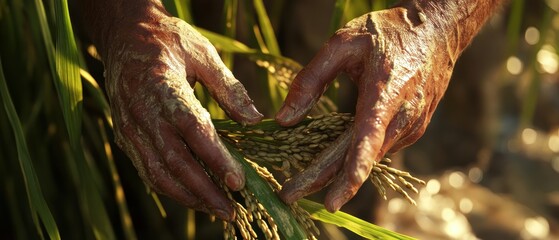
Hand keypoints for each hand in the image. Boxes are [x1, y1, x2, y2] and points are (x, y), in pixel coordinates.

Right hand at [103, 12, 261, 219]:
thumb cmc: (167, 41)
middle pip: (175, 162)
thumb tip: (254, 120)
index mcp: (164, 88)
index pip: (192, 131)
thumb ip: (228, 88)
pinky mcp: (125, 136)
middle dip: (205, 191)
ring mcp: (130, 128)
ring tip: (216, 210)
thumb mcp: (202, 53)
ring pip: (157, 173)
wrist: (123, 36)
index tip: (239, 182)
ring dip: (188, 197)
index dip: (215, 159)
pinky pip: (146, 170)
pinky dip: (170, 188)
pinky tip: (193, 196)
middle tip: (231, 210)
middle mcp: (142, 113)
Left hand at [276, 6, 456, 210]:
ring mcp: (411, 125)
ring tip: (301, 181)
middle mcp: (403, 115)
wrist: (437, 30)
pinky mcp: (413, 129)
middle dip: (325, 182)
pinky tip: (333, 157)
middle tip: (288, 195)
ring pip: (370, 156)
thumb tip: (285, 118)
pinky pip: (380, 148)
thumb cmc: (387, 32)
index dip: (351, 171)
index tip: (331, 199)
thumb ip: (311, 80)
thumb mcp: (342, 43)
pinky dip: (355, 155)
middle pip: (361, 158)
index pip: (368, 139)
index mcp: (385, 92)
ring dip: (337, 171)